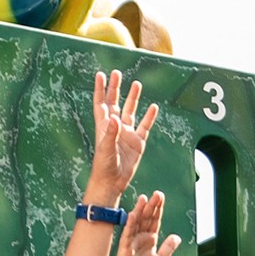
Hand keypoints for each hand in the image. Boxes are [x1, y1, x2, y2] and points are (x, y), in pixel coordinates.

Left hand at [84, 71, 158, 202]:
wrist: (112, 182)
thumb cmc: (104, 166)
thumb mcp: (106, 149)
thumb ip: (111, 133)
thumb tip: (116, 119)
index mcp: (104, 126)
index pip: (101, 104)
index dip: (100, 90)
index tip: (100, 75)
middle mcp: (115, 127)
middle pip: (115, 103)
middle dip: (116, 88)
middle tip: (117, 73)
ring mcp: (127, 134)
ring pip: (130, 111)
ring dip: (133, 98)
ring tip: (136, 84)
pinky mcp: (137, 142)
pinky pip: (144, 126)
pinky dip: (149, 117)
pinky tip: (153, 107)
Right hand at [111, 192, 180, 255]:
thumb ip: (168, 248)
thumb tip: (177, 236)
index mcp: (150, 240)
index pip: (155, 221)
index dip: (158, 210)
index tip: (160, 197)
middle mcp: (141, 239)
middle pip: (146, 219)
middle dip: (151, 206)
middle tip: (156, 194)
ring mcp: (132, 243)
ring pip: (136, 224)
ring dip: (139, 211)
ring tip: (143, 198)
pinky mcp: (124, 250)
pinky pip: (127, 236)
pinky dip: (130, 226)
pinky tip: (132, 215)